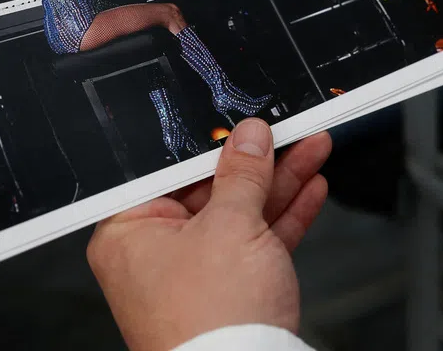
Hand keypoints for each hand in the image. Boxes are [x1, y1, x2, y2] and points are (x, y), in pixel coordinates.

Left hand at [87, 121, 330, 350]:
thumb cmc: (212, 321)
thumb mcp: (231, 226)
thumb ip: (243, 174)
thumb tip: (248, 137)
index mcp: (129, 233)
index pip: (170, 171)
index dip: (209, 142)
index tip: (240, 121)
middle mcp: (156, 254)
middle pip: (210, 189)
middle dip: (257, 160)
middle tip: (285, 129)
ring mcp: (196, 275)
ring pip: (241, 214)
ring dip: (280, 182)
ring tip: (313, 147)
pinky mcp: (231, 294)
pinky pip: (257, 243)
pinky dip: (284, 218)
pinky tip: (310, 189)